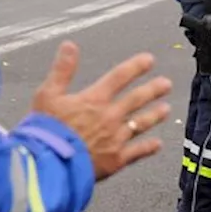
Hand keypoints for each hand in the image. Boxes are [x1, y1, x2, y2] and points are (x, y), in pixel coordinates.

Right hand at [30, 41, 172, 181]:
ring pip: (140, 124)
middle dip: (152, 90)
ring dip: (154, 115)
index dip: (135, 67)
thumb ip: (61, 70)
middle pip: (136, 99)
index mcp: (93, 100)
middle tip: (166, 84)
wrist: (48, 166)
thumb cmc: (44, 131)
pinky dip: (148, 148)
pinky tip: (157, 144)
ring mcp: (115, 139)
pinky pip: (137, 152)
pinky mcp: (115, 161)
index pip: (119, 77)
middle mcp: (109, 117)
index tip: (150, 60)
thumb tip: (69, 45)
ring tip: (166, 109)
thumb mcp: (47, 95)